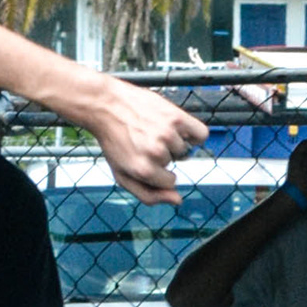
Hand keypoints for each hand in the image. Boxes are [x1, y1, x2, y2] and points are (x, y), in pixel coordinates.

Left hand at [86, 77, 205, 207]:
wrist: (106, 105)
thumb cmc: (114, 142)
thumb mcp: (123, 175)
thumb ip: (149, 195)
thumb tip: (178, 200)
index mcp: (143, 171)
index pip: (170, 182)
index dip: (159, 171)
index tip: (145, 157)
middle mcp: (157, 153)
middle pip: (175, 162)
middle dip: (163, 153)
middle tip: (144, 139)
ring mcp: (168, 134)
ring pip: (185, 148)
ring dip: (174, 141)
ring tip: (154, 129)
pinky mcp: (176, 116)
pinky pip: (201, 134)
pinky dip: (193, 133)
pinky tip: (176, 128)